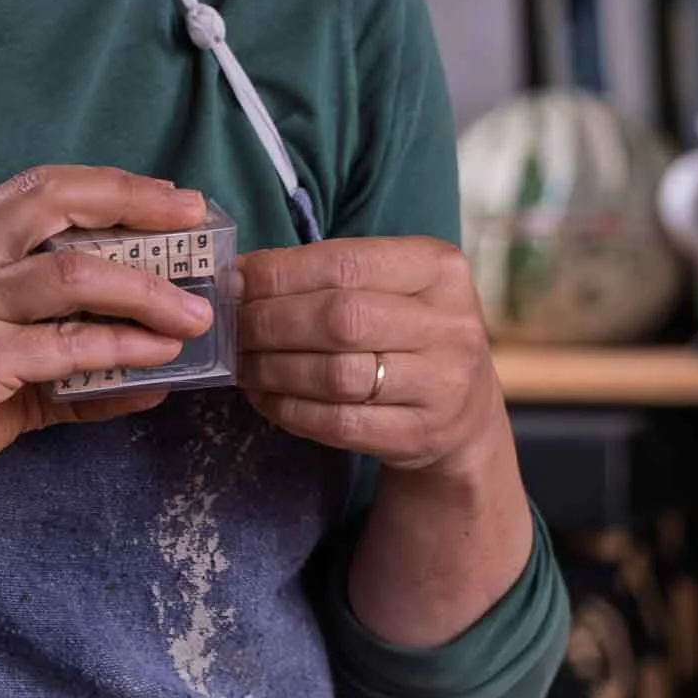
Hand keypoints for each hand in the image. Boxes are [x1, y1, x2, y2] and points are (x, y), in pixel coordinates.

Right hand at [0, 166, 215, 534]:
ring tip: (193, 313)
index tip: (170, 198)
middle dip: (135, 202)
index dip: (110, 187)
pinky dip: (122, 347)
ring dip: (147, 290)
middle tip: (194, 220)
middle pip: (53, 201)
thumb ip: (72, 355)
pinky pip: (66, 345)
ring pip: (72, 272)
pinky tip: (157, 357)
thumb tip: (161, 358)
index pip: (39, 188)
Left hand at [236, 235, 501, 474]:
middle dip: (270, 322)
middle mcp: (450, 325)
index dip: (279, 273)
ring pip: (336, 375)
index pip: (345, 263)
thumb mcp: (390, 286)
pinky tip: (265, 398)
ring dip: (273, 370)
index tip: (234, 280)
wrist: (464, 412)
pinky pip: (338, 423)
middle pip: (340, 318)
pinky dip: (290, 410)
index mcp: (438, 269)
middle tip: (232, 327)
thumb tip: (240, 274)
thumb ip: (326, 273)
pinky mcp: (419, 435)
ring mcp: (441, 385)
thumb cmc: (408, 333)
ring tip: (242, 363)